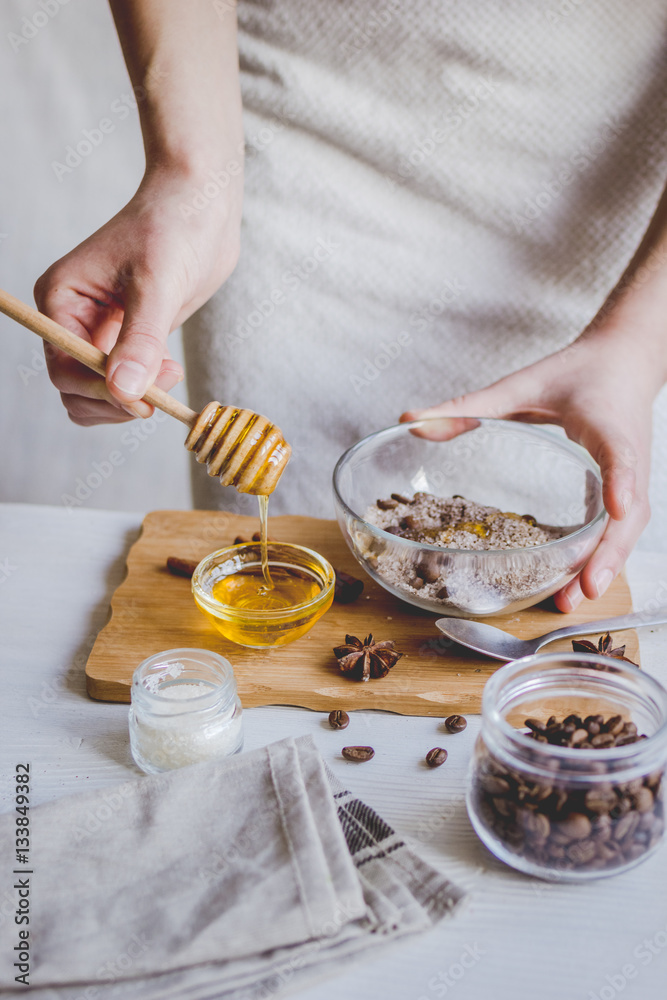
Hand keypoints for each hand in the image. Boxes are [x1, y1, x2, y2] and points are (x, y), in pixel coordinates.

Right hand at [34, 165, 241, 423]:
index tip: (142, 401)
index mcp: (62, 299)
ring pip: (101, 391)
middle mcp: (74, 318)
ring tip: (170, 373)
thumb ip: (140, 341)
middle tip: (160, 391)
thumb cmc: (174, 228)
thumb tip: (123, 391)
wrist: (202, 206)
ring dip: (133, 397)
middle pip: (76, 388)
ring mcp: (101, 330)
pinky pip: (126, 381)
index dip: (98, 391)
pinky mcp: (130, 337)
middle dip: (115, 399)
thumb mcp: (157, 286)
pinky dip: (146, 388)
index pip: (64, 368)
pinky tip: (171, 368)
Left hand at [400, 323, 662, 611]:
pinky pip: (619, 528)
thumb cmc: (576, 372)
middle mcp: (628, 454)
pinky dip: (602, 556)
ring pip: (626, 528)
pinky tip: (575, 583)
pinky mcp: (626, 488)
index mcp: (607, 424)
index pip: (620, 454)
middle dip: (607, 553)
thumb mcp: (521, 385)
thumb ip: (468, 406)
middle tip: (583, 589)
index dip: (621, 481)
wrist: (623, 361)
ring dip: (604, 565)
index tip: (617, 507)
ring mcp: (631, 475)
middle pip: (629, 512)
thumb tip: (409, 422)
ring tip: (573, 600)